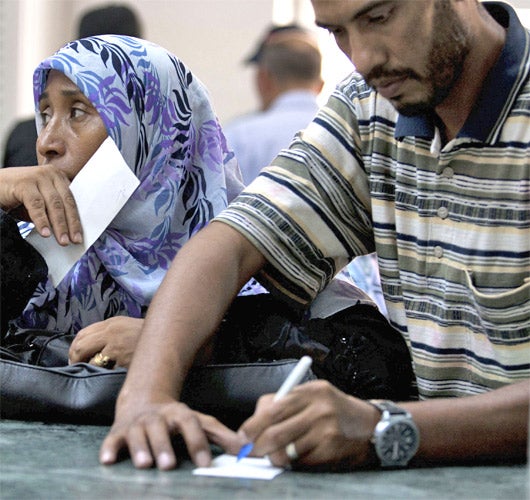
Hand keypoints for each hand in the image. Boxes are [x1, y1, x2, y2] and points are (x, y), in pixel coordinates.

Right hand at [0, 165, 81, 244]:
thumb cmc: (15, 196)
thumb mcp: (39, 205)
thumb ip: (53, 213)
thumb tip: (68, 232)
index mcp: (58, 177)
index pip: (72, 201)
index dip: (77, 220)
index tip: (80, 237)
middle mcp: (50, 174)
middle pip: (66, 202)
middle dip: (71, 224)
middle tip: (74, 241)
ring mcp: (38, 176)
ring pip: (54, 204)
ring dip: (59, 225)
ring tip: (62, 241)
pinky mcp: (24, 183)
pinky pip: (37, 205)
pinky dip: (42, 220)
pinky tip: (45, 233)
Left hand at [69, 317, 143, 367]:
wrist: (169, 337)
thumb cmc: (149, 337)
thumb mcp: (128, 328)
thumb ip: (111, 334)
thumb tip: (92, 348)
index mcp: (112, 323)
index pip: (83, 333)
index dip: (74, 347)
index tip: (74, 358)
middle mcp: (111, 330)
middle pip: (80, 344)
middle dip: (74, 358)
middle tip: (77, 368)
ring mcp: (116, 344)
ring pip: (87, 356)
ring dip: (85, 366)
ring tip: (89, 372)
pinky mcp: (121, 356)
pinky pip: (101, 366)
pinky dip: (99, 371)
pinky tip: (104, 374)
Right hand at [99, 394, 243, 469]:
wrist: (144, 401)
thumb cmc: (176, 419)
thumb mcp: (199, 422)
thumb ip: (220, 435)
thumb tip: (245, 449)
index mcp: (180, 414)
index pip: (191, 424)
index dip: (198, 442)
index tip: (205, 462)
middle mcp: (158, 417)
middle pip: (160, 428)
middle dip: (164, 446)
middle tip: (168, 464)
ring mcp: (137, 423)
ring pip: (137, 433)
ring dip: (140, 448)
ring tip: (145, 465)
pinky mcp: (118, 432)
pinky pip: (112, 440)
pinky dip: (109, 449)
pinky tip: (108, 461)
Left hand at [238, 380, 379, 469]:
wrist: (369, 425)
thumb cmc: (333, 410)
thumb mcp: (311, 396)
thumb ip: (284, 404)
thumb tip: (252, 425)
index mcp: (310, 391)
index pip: (273, 408)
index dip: (253, 425)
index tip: (243, 436)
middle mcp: (319, 408)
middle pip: (276, 431)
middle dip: (258, 445)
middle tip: (250, 452)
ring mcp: (326, 430)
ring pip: (286, 450)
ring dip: (274, 457)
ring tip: (273, 456)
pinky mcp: (331, 450)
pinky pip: (301, 462)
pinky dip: (292, 463)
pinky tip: (295, 459)